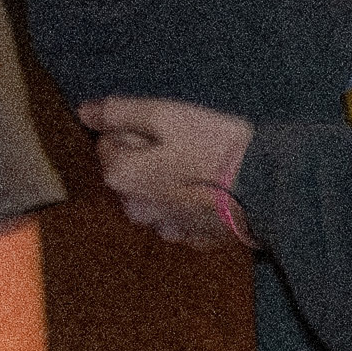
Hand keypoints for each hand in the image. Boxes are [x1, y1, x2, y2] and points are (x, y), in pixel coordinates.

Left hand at [79, 95, 252, 245]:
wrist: (267, 188)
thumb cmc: (214, 146)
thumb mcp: (166, 115)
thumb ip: (121, 112)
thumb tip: (84, 111)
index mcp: (120, 174)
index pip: (106, 143)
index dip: (134, 131)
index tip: (165, 128)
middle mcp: (134, 206)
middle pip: (128, 175)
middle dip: (145, 161)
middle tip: (184, 146)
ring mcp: (165, 227)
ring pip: (152, 201)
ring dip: (165, 187)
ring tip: (199, 171)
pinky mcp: (195, 238)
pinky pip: (181, 220)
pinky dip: (189, 208)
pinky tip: (211, 195)